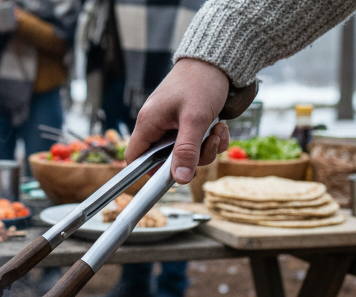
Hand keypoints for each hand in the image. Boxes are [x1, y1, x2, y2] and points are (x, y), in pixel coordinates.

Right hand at [125, 58, 230, 183]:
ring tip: (218, 131)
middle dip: (192, 157)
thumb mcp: (195, 119)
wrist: (218, 59)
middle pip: (166, 159)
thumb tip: (179, 179)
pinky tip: (220, 127)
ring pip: (185, 152)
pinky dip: (211, 140)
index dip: (150, 170)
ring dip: (206, 148)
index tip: (173, 173)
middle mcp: (157, 125)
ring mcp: (173, 124)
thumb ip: (186, 151)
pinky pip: (196, 142)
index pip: (135, 158)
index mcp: (148, 123)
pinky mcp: (187, 122)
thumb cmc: (200, 82)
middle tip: (208, 144)